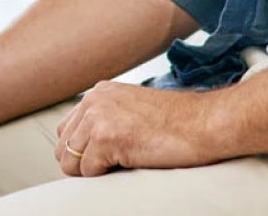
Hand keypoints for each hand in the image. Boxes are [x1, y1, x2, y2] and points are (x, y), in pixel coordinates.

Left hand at [53, 80, 220, 175]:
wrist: (204, 123)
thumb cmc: (178, 122)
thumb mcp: (132, 109)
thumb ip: (107, 119)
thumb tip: (86, 148)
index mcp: (99, 92)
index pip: (66, 130)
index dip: (81, 151)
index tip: (103, 159)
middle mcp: (93, 100)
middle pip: (62, 146)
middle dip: (82, 163)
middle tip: (113, 165)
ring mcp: (98, 117)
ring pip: (70, 161)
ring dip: (93, 170)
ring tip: (122, 163)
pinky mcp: (106, 137)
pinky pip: (88, 171)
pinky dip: (106, 175)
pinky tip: (130, 162)